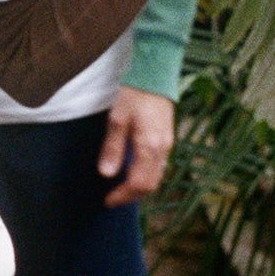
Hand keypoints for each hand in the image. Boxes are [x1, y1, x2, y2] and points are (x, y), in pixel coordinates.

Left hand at [99, 86, 176, 207]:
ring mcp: (167, 144)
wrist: (156, 74)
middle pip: (150, 185)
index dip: (123, 196)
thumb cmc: (135, 94)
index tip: (108, 200)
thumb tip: (107, 174)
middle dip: (131, 196)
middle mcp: (162, 149)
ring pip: (156, 177)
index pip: (138, 183)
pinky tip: (133, 172)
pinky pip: (159, 166)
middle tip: (112, 199)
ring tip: (121, 190)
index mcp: (149, 146)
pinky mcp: (167, 139)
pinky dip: (146, 176)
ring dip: (139, 187)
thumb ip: (112, 148)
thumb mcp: (117, 120)